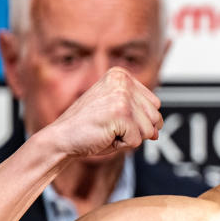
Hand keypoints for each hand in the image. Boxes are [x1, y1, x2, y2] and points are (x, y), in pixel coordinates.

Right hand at [40, 67, 162, 158]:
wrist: (61, 138)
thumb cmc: (88, 127)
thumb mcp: (116, 111)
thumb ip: (140, 113)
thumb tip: (158, 129)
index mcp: (121, 75)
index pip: (154, 103)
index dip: (140, 119)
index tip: (115, 118)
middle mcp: (123, 81)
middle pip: (155, 116)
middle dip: (136, 130)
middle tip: (109, 126)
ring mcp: (122, 96)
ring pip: (148, 130)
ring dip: (129, 138)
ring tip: (107, 130)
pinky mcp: (121, 114)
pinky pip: (137, 141)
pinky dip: (122, 145)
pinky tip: (104, 136)